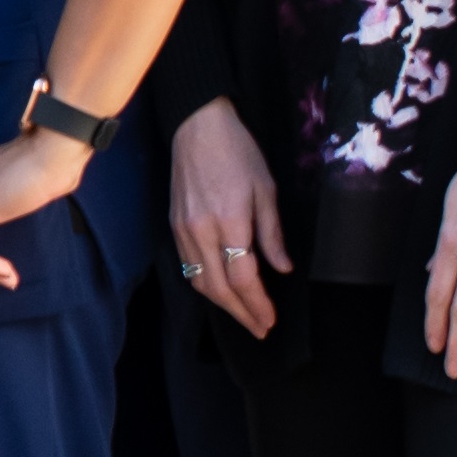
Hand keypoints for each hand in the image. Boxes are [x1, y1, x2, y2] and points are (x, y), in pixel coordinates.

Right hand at [164, 102, 283, 337]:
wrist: (197, 127)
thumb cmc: (238, 152)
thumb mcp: (266, 189)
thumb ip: (272, 233)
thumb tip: (281, 268)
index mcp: (230, 221)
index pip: (243, 277)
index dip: (257, 304)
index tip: (270, 320)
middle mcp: (201, 231)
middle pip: (219, 288)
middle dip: (241, 313)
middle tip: (259, 329)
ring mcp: (184, 230)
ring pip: (200, 282)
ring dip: (222, 304)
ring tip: (243, 315)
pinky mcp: (174, 226)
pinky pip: (189, 267)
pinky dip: (206, 285)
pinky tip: (221, 290)